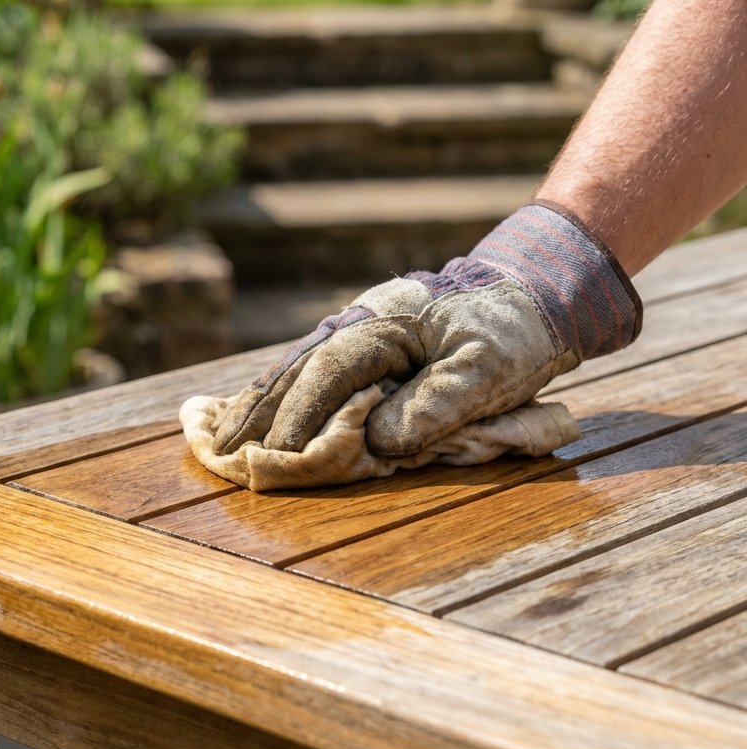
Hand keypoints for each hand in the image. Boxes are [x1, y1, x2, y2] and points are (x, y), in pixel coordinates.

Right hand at [213, 201, 641, 458]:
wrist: (531, 292)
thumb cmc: (512, 332)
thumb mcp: (488, 369)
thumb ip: (433, 405)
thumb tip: (374, 439)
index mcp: (384, 322)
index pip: (327, 373)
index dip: (297, 417)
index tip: (273, 457)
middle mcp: (359, 321)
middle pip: (296, 369)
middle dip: (257, 412)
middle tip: (216, 449)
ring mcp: (358, 329)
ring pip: (297, 369)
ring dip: (258, 404)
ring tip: (217, 433)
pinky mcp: (364, 345)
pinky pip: (312, 371)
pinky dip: (280, 393)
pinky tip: (255, 409)